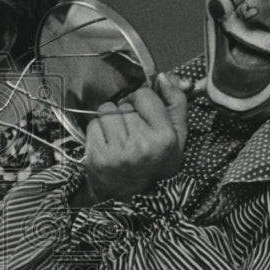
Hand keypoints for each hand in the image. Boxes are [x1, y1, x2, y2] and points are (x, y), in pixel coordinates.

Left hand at [80, 72, 188, 202]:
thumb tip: (163, 77)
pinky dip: (97, 131)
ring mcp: (118, 153)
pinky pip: (93, 125)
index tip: (142, 113)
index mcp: (165, 138)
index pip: (144, 95)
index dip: (141, 100)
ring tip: (119, 137)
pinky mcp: (97, 157)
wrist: (129, 192)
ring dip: (110, 120)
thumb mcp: (176, 134)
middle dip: (126, 112)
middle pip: (124, 104)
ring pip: (106, 111)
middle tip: (131, 132)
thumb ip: (175, 102)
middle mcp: (142, 146)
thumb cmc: (154, 159)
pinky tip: (107, 144)